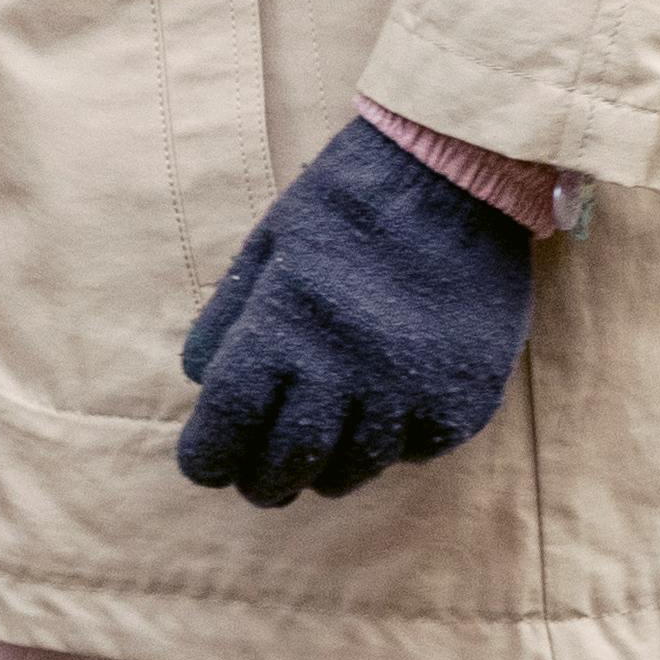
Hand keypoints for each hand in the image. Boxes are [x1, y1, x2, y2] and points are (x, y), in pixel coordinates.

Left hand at [173, 121, 537, 508]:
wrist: (455, 175)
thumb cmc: (347, 205)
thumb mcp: (269, 244)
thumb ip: (228, 316)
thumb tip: (197, 382)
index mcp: (283, 325)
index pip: (229, 422)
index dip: (209, 457)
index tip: (206, 466)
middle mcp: (344, 368)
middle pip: (286, 463)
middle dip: (262, 483)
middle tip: (260, 484)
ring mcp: (408, 390)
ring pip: (351, 471)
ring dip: (324, 471)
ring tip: (316, 459)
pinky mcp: (461, 400)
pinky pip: (412, 452)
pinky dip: (388, 447)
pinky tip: (380, 419)